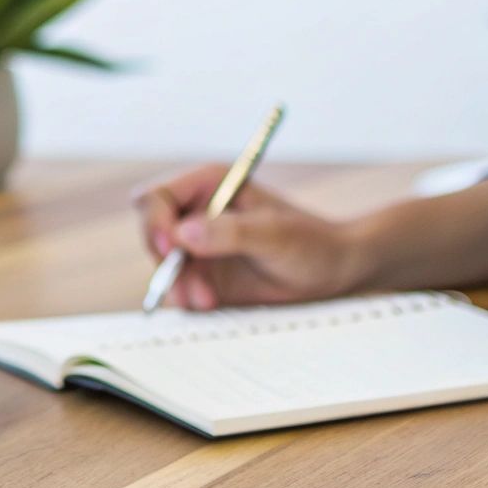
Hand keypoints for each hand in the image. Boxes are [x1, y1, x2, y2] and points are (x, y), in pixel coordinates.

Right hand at [133, 164, 368, 309]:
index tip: (170, 249)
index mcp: (208, 185)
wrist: (334, 272)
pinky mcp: (205, 274)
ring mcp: (198, 245)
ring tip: (207, 299)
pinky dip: (188, 297)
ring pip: (163, 265)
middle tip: (184, 283)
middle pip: (152, 232)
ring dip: (178, 284)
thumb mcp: (274, 235)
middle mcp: (196, 212)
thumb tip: (182, 234)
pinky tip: (210, 302)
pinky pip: (179, 287)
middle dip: (165, 260)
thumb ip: (229, 232)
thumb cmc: (311, 242)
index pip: (157, 197)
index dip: (155, 221)